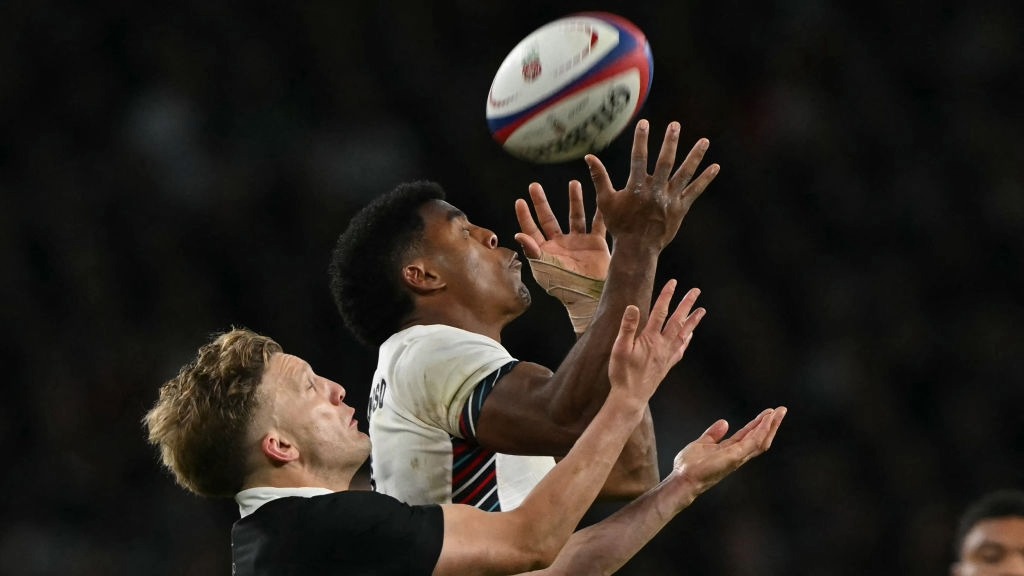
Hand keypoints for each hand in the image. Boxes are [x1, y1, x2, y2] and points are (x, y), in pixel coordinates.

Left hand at [514, 179, 609, 279]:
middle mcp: (560, 244)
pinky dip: (600, 212)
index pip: (531, 229)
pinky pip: (598, 224)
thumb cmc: (564, 286)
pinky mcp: (596, 244)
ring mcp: (578, 243)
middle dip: (541, 203)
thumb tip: (518, 234)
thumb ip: (532, 251)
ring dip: (574, 200)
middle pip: (549, 219)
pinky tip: (601, 198)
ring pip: (575, 216)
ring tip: (574, 183)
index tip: (520, 201)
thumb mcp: (545, 269)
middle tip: (534, 185)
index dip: (525, 216)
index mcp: (545, 251)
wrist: (589, 295)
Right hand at [584, 119, 719, 249]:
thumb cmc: (620, 225)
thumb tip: (589, 157)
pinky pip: (695, 191)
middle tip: (675, 125)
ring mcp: (670, 199)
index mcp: (637, 188)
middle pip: (665, 162)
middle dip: (670, 143)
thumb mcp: (606, 201)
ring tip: (705, 140)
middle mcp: (655, 191)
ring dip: (695, 156)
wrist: (637, 248)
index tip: (644, 123)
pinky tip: (715, 167)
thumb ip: (599, 177)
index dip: (641, 140)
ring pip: (684, 174)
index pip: (638, 158)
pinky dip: (705, 179)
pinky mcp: (680, 208)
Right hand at [608, 279, 704, 401]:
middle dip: (687, 304)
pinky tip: (690, 336)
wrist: (631, 397)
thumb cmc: (622, 373)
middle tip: (696, 291)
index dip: (667, 296)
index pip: (660, 312)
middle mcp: (662, 345)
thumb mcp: (619, 348)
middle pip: (677, 321)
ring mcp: (667, 355)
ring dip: (692, 321)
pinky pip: (681, 349)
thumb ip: (627, 327)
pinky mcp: (667, 365)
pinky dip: (687, 340)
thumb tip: (633, 307)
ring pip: (683, 334)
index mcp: (650, 339)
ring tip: (701, 311)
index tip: (673, 282)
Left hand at [670, 407, 787, 495]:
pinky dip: (761, 431)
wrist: (683, 478)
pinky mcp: (735, 457)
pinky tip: (767, 421)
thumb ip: (713, 434)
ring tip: (778, 412)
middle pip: (759, 438)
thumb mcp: (702, 444)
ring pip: (760, 440)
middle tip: (781, 411)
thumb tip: (724, 422)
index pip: (749, 436)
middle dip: (770, 425)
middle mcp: (737, 455)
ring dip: (770, 426)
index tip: (768, 413)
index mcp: (730, 451)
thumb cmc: (689, 466)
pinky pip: (752, 442)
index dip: (759, 424)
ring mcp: (738, 456)